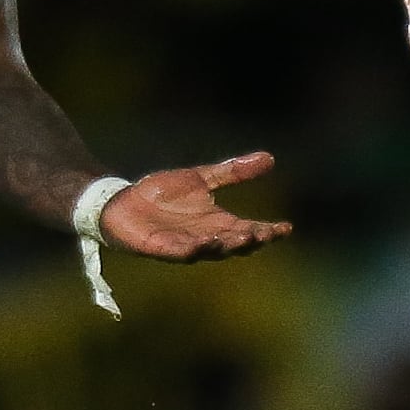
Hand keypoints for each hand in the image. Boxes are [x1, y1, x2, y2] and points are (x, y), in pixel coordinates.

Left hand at [97, 153, 290, 262]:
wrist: (123, 201)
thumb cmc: (161, 193)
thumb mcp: (201, 177)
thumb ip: (232, 172)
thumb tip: (270, 158)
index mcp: (217, 222)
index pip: (248, 229)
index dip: (268, 231)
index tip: (287, 228)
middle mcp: (205, 237)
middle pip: (234, 244)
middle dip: (250, 240)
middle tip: (264, 234)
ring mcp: (183, 245)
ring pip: (211, 251)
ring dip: (226, 246)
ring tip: (242, 238)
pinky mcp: (160, 248)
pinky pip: (180, 251)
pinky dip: (194, 248)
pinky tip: (205, 242)